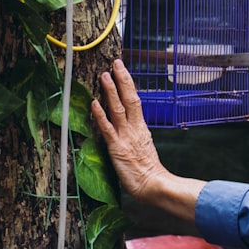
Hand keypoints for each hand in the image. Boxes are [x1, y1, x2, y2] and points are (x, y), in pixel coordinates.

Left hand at [91, 60, 166, 204]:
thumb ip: (139, 138)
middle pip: (129, 98)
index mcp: (141, 128)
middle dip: (122, 79)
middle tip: (116, 63)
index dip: (128, 84)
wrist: (154, 185)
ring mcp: (125, 137)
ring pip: (118, 109)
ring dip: (110, 91)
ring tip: (104, 76)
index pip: (135, 100)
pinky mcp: (117, 148)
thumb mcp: (145, 149)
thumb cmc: (150, 173)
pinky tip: (94, 104)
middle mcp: (134, 128)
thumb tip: (136, 131)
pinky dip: (101, 115)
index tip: (122, 70)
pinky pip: (108, 129)